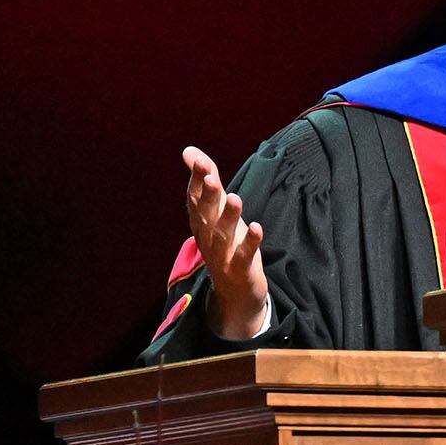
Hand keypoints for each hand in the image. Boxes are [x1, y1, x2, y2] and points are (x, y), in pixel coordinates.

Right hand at [181, 146, 271, 338]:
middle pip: (205, 215)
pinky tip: (256, 227)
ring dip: (228, 217)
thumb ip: (206, 180)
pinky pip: (243, 256)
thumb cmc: (226, 244)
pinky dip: (249, 242)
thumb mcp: (217, 211)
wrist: (235, 293)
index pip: (195, 199)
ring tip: (235, 197)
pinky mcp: (240, 270)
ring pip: (222, 236)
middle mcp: (207, 238)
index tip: (198, 161)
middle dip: (208, 196)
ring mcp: (222, 256)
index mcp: (200, 223)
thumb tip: (188, 151)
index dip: (197, 180)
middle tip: (212, 178)